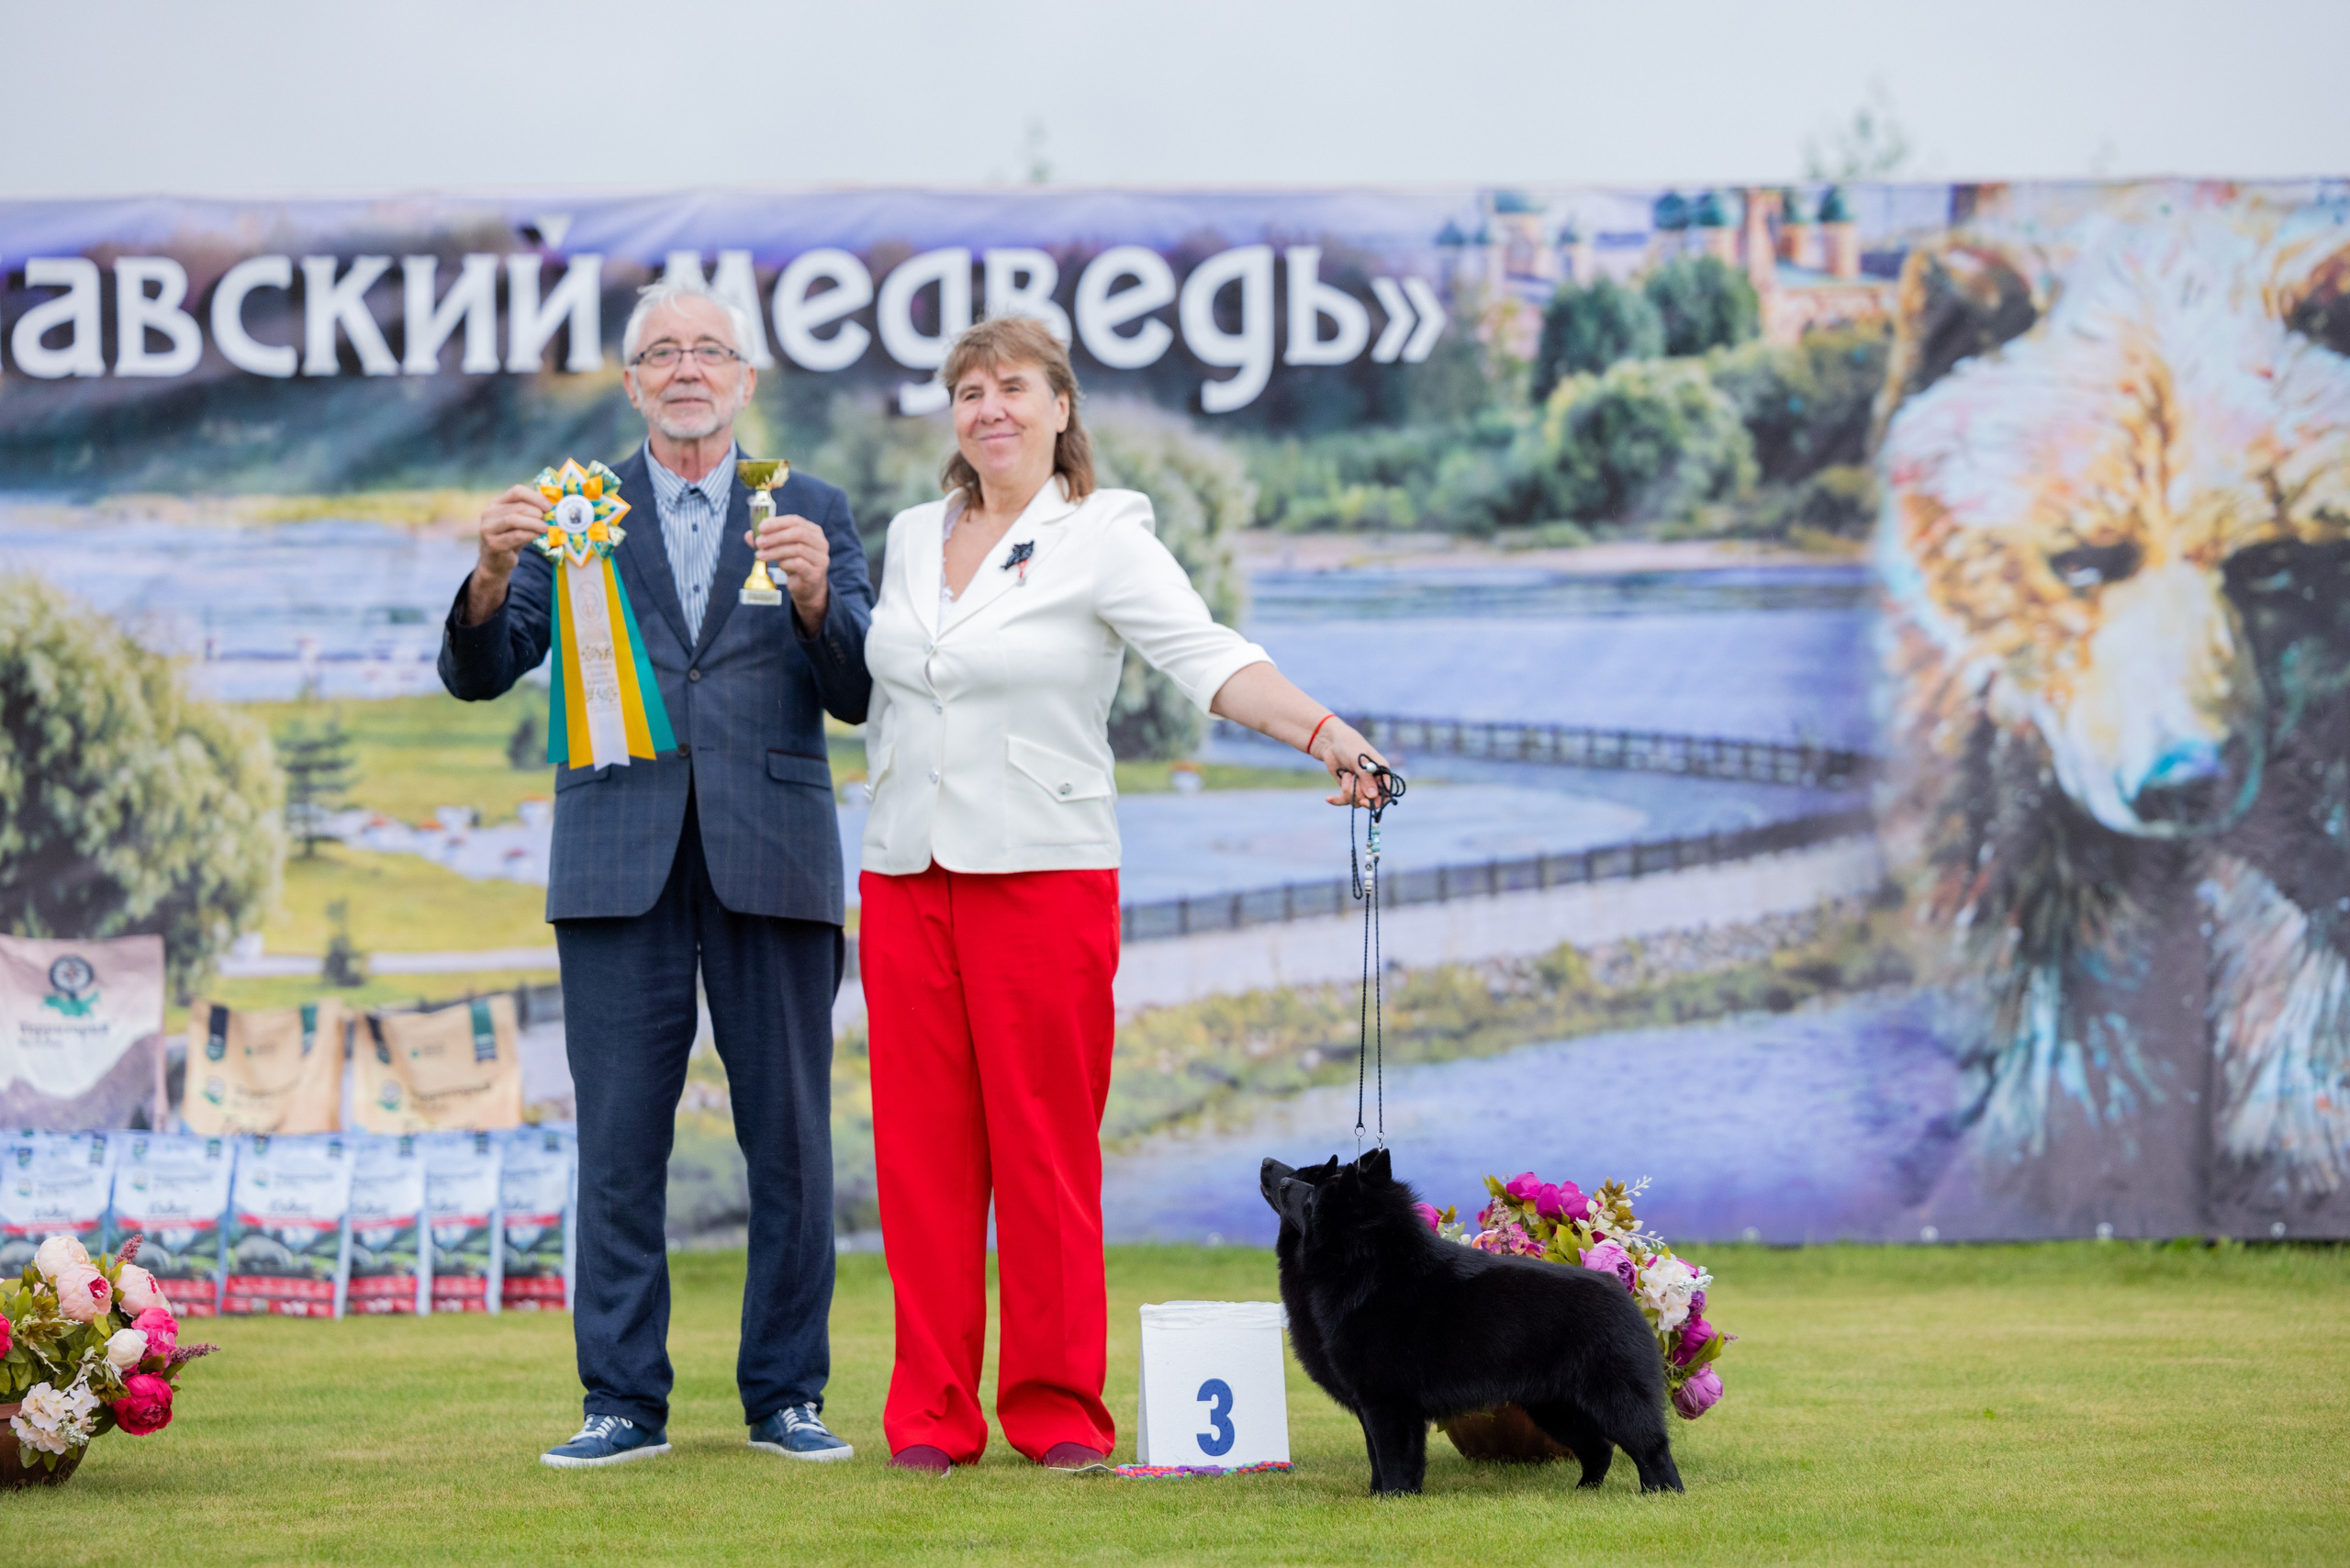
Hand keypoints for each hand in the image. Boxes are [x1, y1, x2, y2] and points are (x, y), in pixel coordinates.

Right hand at [463, 483, 552, 624]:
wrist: (496, 562)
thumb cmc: (511, 538)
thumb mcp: (521, 522)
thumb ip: (531, 512)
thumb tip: (554, 507)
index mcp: (496, 503)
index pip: (516, 491)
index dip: (535, 497)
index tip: (549, 506)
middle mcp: (489, 513)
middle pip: (518, 506)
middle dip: (537, 512)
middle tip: (550, 519)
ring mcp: (488, 528)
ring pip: (514, 520)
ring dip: (534, 523)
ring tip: (546, 528)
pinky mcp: (492, 543)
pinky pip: (515, 536)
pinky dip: (530, 534)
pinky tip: (538, 535)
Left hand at [751, 513, 828, 629]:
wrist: (807, 587)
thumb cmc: (794, 564)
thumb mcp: (780, 549)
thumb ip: (767, 541)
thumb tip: (749, 535)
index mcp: (813, 531)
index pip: (795, 521)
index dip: (777, 523)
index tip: (761, 528)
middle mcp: (820, 543)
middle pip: (798, 533)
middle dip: (776, 537)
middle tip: (759, 543)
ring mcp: (820, 558)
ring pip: (798, 549)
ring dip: (776, 551)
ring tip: (760, 556)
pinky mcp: (816, 573)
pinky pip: (798, 564)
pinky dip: (784, 563)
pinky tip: (777, 566)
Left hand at [1310, 718, 1393, 808]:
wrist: (1331, 742)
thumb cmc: (1349, 745)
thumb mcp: (1358, 760)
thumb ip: (1366, 778)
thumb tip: (1373, 796)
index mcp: (1381, 772)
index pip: (1386, 793)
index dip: (1377, 801)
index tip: (1364, 801)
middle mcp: (1373, 781)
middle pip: (1370, 800)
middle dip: (1358, 792)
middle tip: (1350, 778)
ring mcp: (1360, 785)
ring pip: (1357, 801)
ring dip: (1348, 790)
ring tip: (1345, 774)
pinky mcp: (1348, 787)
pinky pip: (1344, 800)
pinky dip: (1336, 800)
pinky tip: (1328, 798)